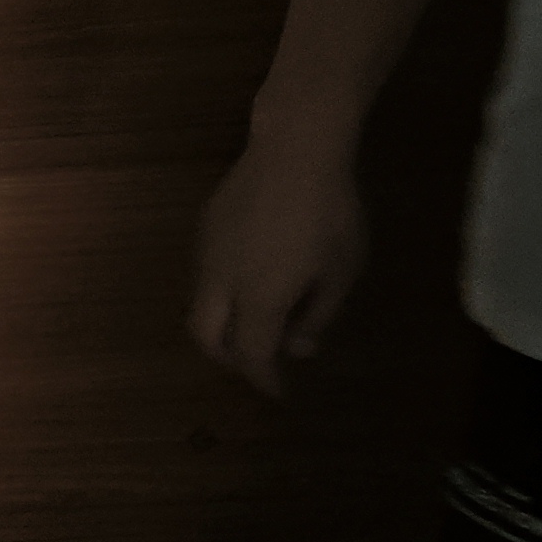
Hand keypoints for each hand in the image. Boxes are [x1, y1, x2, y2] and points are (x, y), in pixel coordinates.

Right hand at [190, 131, 367, 398]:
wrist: (295, 149)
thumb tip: (299, 347)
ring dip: (225, 325)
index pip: (251, 356)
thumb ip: (318, 315)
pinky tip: (255, 278)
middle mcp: (221, 282)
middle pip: (206, 338)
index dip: (264, 380)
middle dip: (230, 359)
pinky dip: (223, 296)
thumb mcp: (341, 271)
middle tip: (260, 361)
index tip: (279, 392)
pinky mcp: (205, 230)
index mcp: (258, 298)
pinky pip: (205, 277)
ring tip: (263, 318)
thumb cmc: (329, 213)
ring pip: (200, 307)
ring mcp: (207, 254)